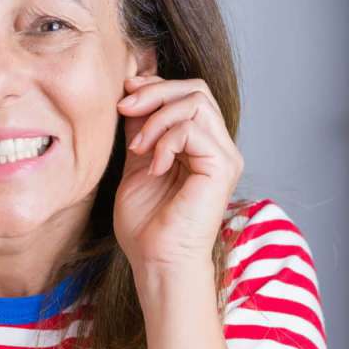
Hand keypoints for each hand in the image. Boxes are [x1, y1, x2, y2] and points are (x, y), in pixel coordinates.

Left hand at [113, 74, 241, 281]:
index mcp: (202, 145)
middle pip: (196, 90)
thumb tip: (133, 90)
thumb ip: (142, 128)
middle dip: (155, 93)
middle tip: (124, 108)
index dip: (156, 87)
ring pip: (196, 102)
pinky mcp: (223, 167)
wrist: (155, 261)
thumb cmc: (146, 224)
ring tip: (138, 148)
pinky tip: (153, 166)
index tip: (123, 97)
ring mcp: (225, 156)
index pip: (189, 94)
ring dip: (157, 117)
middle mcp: (220, 147)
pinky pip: (193, 129)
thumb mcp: (138, 161)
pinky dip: (165, 140)